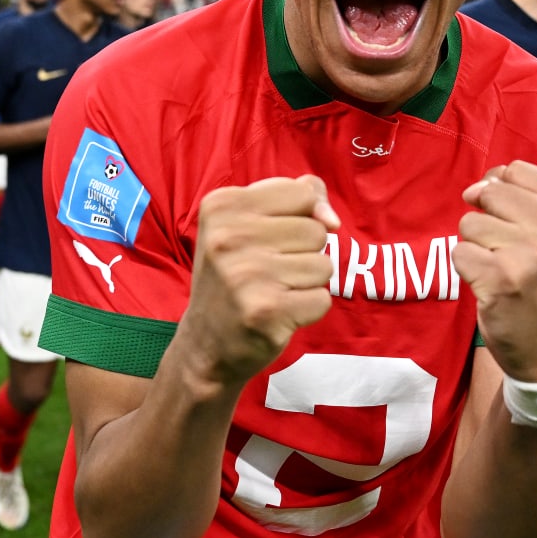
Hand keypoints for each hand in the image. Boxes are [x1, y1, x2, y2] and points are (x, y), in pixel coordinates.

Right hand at [178, 175, 339, 390]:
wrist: (205, 345)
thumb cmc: (236, 275)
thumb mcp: (250, 223)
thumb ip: (299, 200)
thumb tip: (332, 221)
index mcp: (221, 204)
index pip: (302, 192)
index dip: (300, 217)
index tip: (268, 239)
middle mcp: (228, 237)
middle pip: (316, 231)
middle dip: (303, 253)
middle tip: (267, 272)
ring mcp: (246, 275)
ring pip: (324, 265)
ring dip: (306, 283)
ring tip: (272, 292)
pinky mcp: (266, 311)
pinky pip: (322, 299)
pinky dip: (307, 310)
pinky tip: (277, 314)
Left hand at [453, 161, 536, 383]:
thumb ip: (528, 198)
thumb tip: (483, 183)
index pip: (517, 171)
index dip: (503, 193)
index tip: (513, 222)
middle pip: (491, 193)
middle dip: (489, 221)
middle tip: (510, 254)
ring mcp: (533, 255)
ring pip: (471, 222)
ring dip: (477, 247)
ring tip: (503, 271)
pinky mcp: (501, 279)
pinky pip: (459, 252)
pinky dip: (467, 270)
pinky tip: (491, 287)